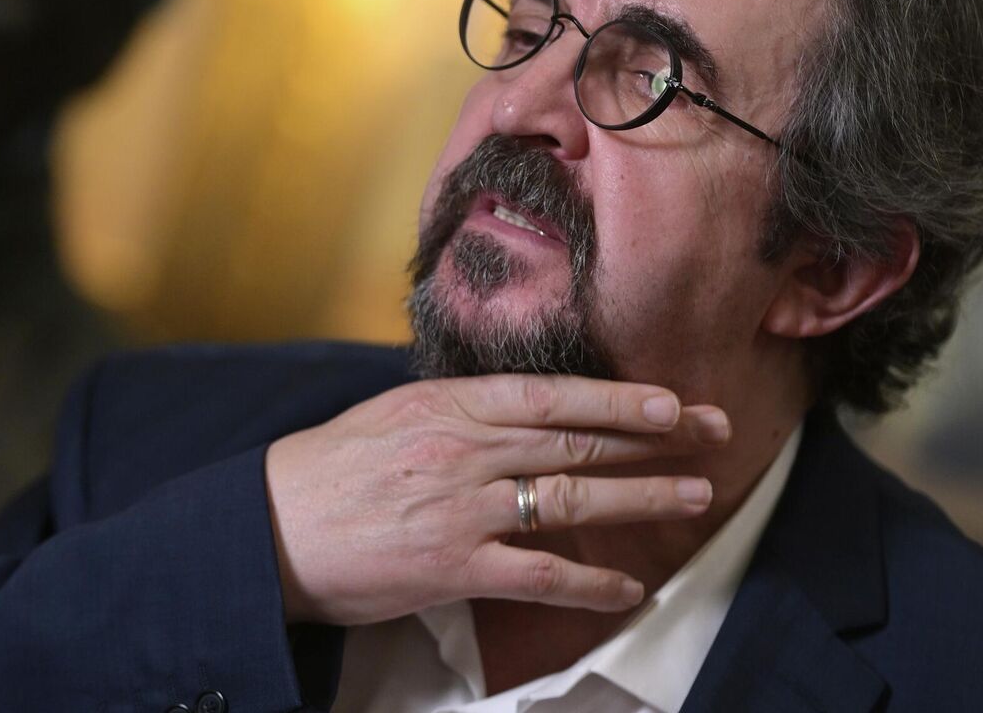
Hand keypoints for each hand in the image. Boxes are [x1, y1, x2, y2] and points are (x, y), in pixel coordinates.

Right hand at [263, 374, 730, 625]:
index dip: (620, 397)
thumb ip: (459, 412)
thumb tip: (518, 409)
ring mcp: (461, 508)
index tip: (672, 400)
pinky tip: (630, 588)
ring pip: (572, 499)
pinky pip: (539, 575)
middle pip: (578, 440)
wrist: (269, 527)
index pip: (553, 395)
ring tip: (695, 494)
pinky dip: (590, 584)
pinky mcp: (452, 566)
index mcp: (448, 405)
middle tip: (713, 432)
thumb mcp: (393, 415)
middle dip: (655, 437)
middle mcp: (463, 450)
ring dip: (642, 497)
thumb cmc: (328, 471)